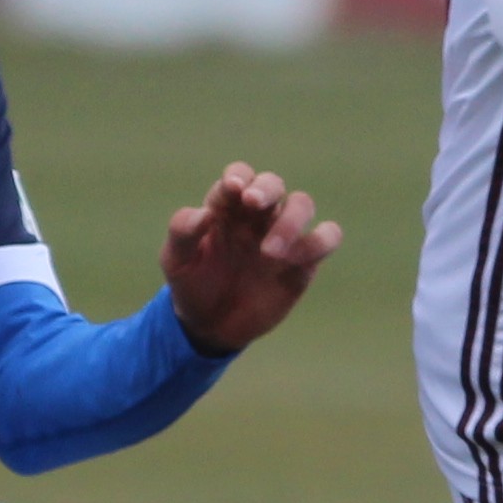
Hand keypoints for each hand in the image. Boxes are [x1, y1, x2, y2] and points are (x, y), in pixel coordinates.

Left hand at [160, 161, 339, 354]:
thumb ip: (182, 231)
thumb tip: (203, 212)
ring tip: (269, 252)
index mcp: (227, 207)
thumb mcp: (176, 261)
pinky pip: (326, 237)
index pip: (239, 176)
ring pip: (303, 204)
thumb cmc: (192, 284)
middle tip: (253, 203)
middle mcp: (258, 215)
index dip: (239, 177)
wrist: (211, 325)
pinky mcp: (304, 261)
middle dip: (266, 188)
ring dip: (291, 219)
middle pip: (273, 183)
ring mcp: (284, 235)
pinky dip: (320, 241)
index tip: (233, 189)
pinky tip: (297, 260)